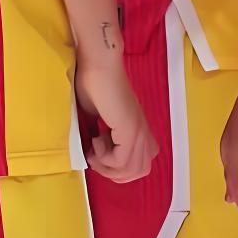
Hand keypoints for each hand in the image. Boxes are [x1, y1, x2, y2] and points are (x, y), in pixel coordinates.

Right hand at [75, 51, 155, 184]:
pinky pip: (122, 160)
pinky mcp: (130, 129)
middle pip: (139, 171)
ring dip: (107, 166)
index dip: (117, 166)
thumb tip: (93, 155)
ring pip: (131, 170)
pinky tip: (96, 140)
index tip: (98, 149)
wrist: (97, 64)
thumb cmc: (93, 83)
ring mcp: (139, 131)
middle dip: (113, 172)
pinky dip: (104, 157)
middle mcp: (143, 133)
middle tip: (96, 155)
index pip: (141, 165)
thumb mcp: (96, 118)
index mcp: (138, 130)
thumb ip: (101, 136)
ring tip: (95, 147)